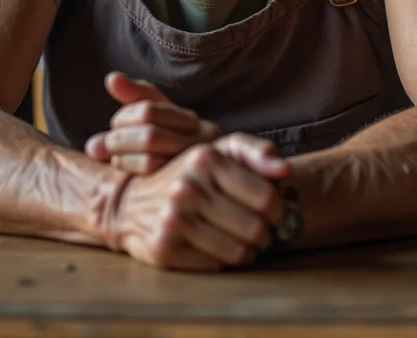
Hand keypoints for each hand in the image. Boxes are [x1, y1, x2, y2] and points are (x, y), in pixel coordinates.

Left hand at [84, 72, 218, 173]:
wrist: (187, 184)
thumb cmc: (165, 144)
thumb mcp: (155, 116)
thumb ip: (135, 95)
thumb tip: (111, 78)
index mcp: (192, 121)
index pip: (149, 111)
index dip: (124, 116)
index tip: (114, 123)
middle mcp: (200, 144)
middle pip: (149, 135)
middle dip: (118, 139)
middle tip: (102, 144)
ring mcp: (192, 167)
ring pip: (149, 159)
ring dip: (120, 156)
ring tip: (112, 157)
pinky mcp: (179, 186)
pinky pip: (148, 176)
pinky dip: (128, 170)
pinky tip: (121, 171)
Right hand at [111, 133, 290, 270]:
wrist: (130, 201)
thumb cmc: (188, 175)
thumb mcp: (218, 152)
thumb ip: (255, 153)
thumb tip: (286, 169)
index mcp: (205, 157)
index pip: (266, 197)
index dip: (278, 211)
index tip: (273, 214)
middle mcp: (187, 186)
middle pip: (254, 228)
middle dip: (264, 235)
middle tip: (259, 232)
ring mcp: (173, 218)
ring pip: (237, 251)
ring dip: (248, 251)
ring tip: (244, 243)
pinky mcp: (164, 248)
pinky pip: (215, 265)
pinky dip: (223, 261)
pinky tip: (218, 249)